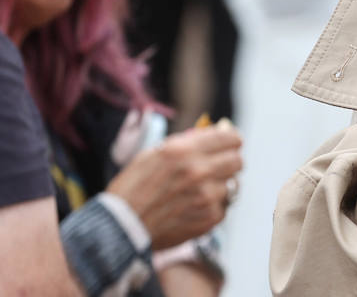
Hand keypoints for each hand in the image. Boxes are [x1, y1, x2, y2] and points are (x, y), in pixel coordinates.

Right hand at [106, 124, 242, 249]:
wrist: (119, 228)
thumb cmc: (133, 188)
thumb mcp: (154, 154)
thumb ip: (188, 142)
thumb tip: (219, 130)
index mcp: (184, 150)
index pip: (229, 138)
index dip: (231, 140)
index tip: (229, 144)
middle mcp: (199, 171)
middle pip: (237, 160)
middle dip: (228, 161)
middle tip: (216, 167)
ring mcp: (206, 196)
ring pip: (232, 185)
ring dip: (218, 186)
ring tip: (197, 192)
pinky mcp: (209, 218)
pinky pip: (223, 207)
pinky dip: (212, 207)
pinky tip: (193, 208)